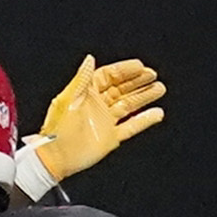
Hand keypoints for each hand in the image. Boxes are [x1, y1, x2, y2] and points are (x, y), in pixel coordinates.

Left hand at [29, 55, 166, 185]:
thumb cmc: (58, 129)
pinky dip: (144, 120)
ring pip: (129, 105)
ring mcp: (105, 122)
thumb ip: (83, 78)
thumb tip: (90, 59)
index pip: (109, 76)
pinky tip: (156, 113)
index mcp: (86, 93)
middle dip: (138, 81)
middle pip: (122, 89)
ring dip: (144, 97)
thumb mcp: (69, 97)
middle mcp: (97, 106)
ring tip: (159, 89)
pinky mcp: (110, 138)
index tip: (140, 66)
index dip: (125, 70)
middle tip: (152, 75)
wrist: (56, 157)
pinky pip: (131, 126)